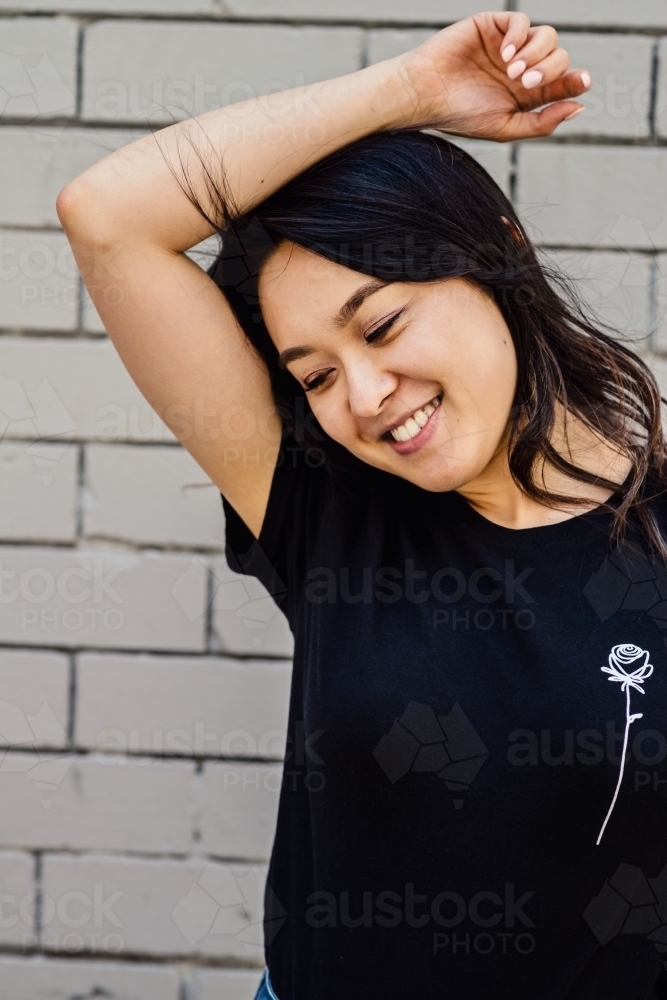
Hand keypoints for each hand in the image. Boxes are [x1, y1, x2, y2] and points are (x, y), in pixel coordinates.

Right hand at [397, 11, 589, 140]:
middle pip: (559, 58)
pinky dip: (519, 35)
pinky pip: (520, 21)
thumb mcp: (506, 128)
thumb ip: (542, 122)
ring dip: (536, 53)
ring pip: (546, 37)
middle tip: (526, 83)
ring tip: (512, 71)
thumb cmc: (461, 116)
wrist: (425, 96)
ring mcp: (508, 46)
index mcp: (527, 94)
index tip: (582, 82)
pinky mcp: (492, 26)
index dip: (576, 81)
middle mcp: (523, 68)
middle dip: (549, 70)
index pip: (563, 83)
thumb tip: (579, 107)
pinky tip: (505, 54)